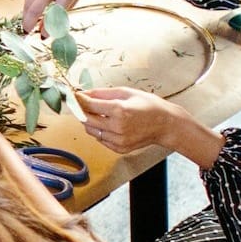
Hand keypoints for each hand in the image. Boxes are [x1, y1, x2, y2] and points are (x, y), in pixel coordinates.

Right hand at [22, 0, 98, 31]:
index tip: (43, 37)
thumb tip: (45, 31)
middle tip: (27, 33)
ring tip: (28, 24)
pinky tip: (29, 10)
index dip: (48, 27)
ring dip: (26, 14)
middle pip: (35, 7)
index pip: (55, 13)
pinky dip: (28, 3)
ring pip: (28, 0)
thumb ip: (61, 13)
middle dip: (29, 22)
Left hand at [78, 87, 197, 158]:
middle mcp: (117, 127)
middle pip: (86, 120)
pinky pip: (100, 139)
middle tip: (82, 104)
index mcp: (119, 110)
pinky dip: (100, 131)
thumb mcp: (126, 92)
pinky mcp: (119, 149)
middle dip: (81, 111)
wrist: (166, 125)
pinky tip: (110, 124)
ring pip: (91, 131)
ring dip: (90, 122)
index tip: (74, 95)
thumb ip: (103, 93)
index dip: (78, 100)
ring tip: (101, 113)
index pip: (89, 105)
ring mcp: (118, 140)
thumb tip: (84, 93)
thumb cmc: (149, 105)